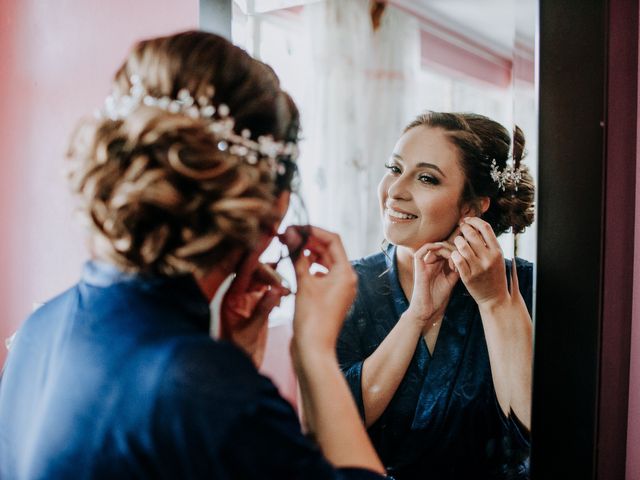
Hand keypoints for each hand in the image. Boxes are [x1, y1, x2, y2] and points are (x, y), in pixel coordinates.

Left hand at [220, 243, 289, 367]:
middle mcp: (236, 293)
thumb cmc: (238, 353)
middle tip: (285, 285)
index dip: (255, 252)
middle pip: (253, 270)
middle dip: (271, 272)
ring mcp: (244, 297)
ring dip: (275, 279)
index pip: (243, 268)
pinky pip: (264, 287)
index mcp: (231, 297)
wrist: (234, 370)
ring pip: (261, 278)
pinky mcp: (253, 303)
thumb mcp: (250, 332)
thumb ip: (263, 310)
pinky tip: (284, 293)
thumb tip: (278, 290)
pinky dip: (275, 287)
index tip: (268, 237)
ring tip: (287, 291)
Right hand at [285, 226, 356, 355]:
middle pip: (329, 249)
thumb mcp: (303, 283)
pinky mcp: (330, 297)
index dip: (313, 230)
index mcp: (346, 273)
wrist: (313, 350)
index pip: (333, 239)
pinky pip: (322, 274)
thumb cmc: (311, 319)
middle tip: (287, 235)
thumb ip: (297, 255)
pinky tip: (297, 267)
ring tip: (289, 248)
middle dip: (309, 240)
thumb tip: (290, 232)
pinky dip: (309, 267)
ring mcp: (339, 289)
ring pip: (324, 261)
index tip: (294, 227)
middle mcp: (346, 279)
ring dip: (308, 253)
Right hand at [404, 232, 459, 326]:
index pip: (447, 250)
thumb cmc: (439, 298)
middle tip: (463, 256)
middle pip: (442, 247)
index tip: (468, 257)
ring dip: (447, 250)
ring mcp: (424, 264)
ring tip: (456, 259)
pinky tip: (444, 252)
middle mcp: (430, 263)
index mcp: (438, 266)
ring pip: (435, 247)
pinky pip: (422, 250)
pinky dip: (433, 246)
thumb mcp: (452, 281)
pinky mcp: (418, 266)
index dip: (458, 250)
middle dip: (454, 249)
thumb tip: (466, 257)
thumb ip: (456, 269)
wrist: (427, 310)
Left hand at [450, 217, 508, 307]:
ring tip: (457, 242)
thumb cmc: (494, 274)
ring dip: (457, 240)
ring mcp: (478, 268)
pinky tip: (454, 254)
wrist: (494, 298)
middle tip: (459, 229)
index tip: (467, 220)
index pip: (485, 228)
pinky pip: (457, 259)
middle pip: (471, 234)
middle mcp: (489, 258)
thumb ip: (488, 243)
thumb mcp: (496, 258)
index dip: (474, 220)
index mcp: (497, 251)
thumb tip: (476, 226)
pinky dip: (453, 254)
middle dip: (463, 228)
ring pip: (462, 245)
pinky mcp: (468, 277)